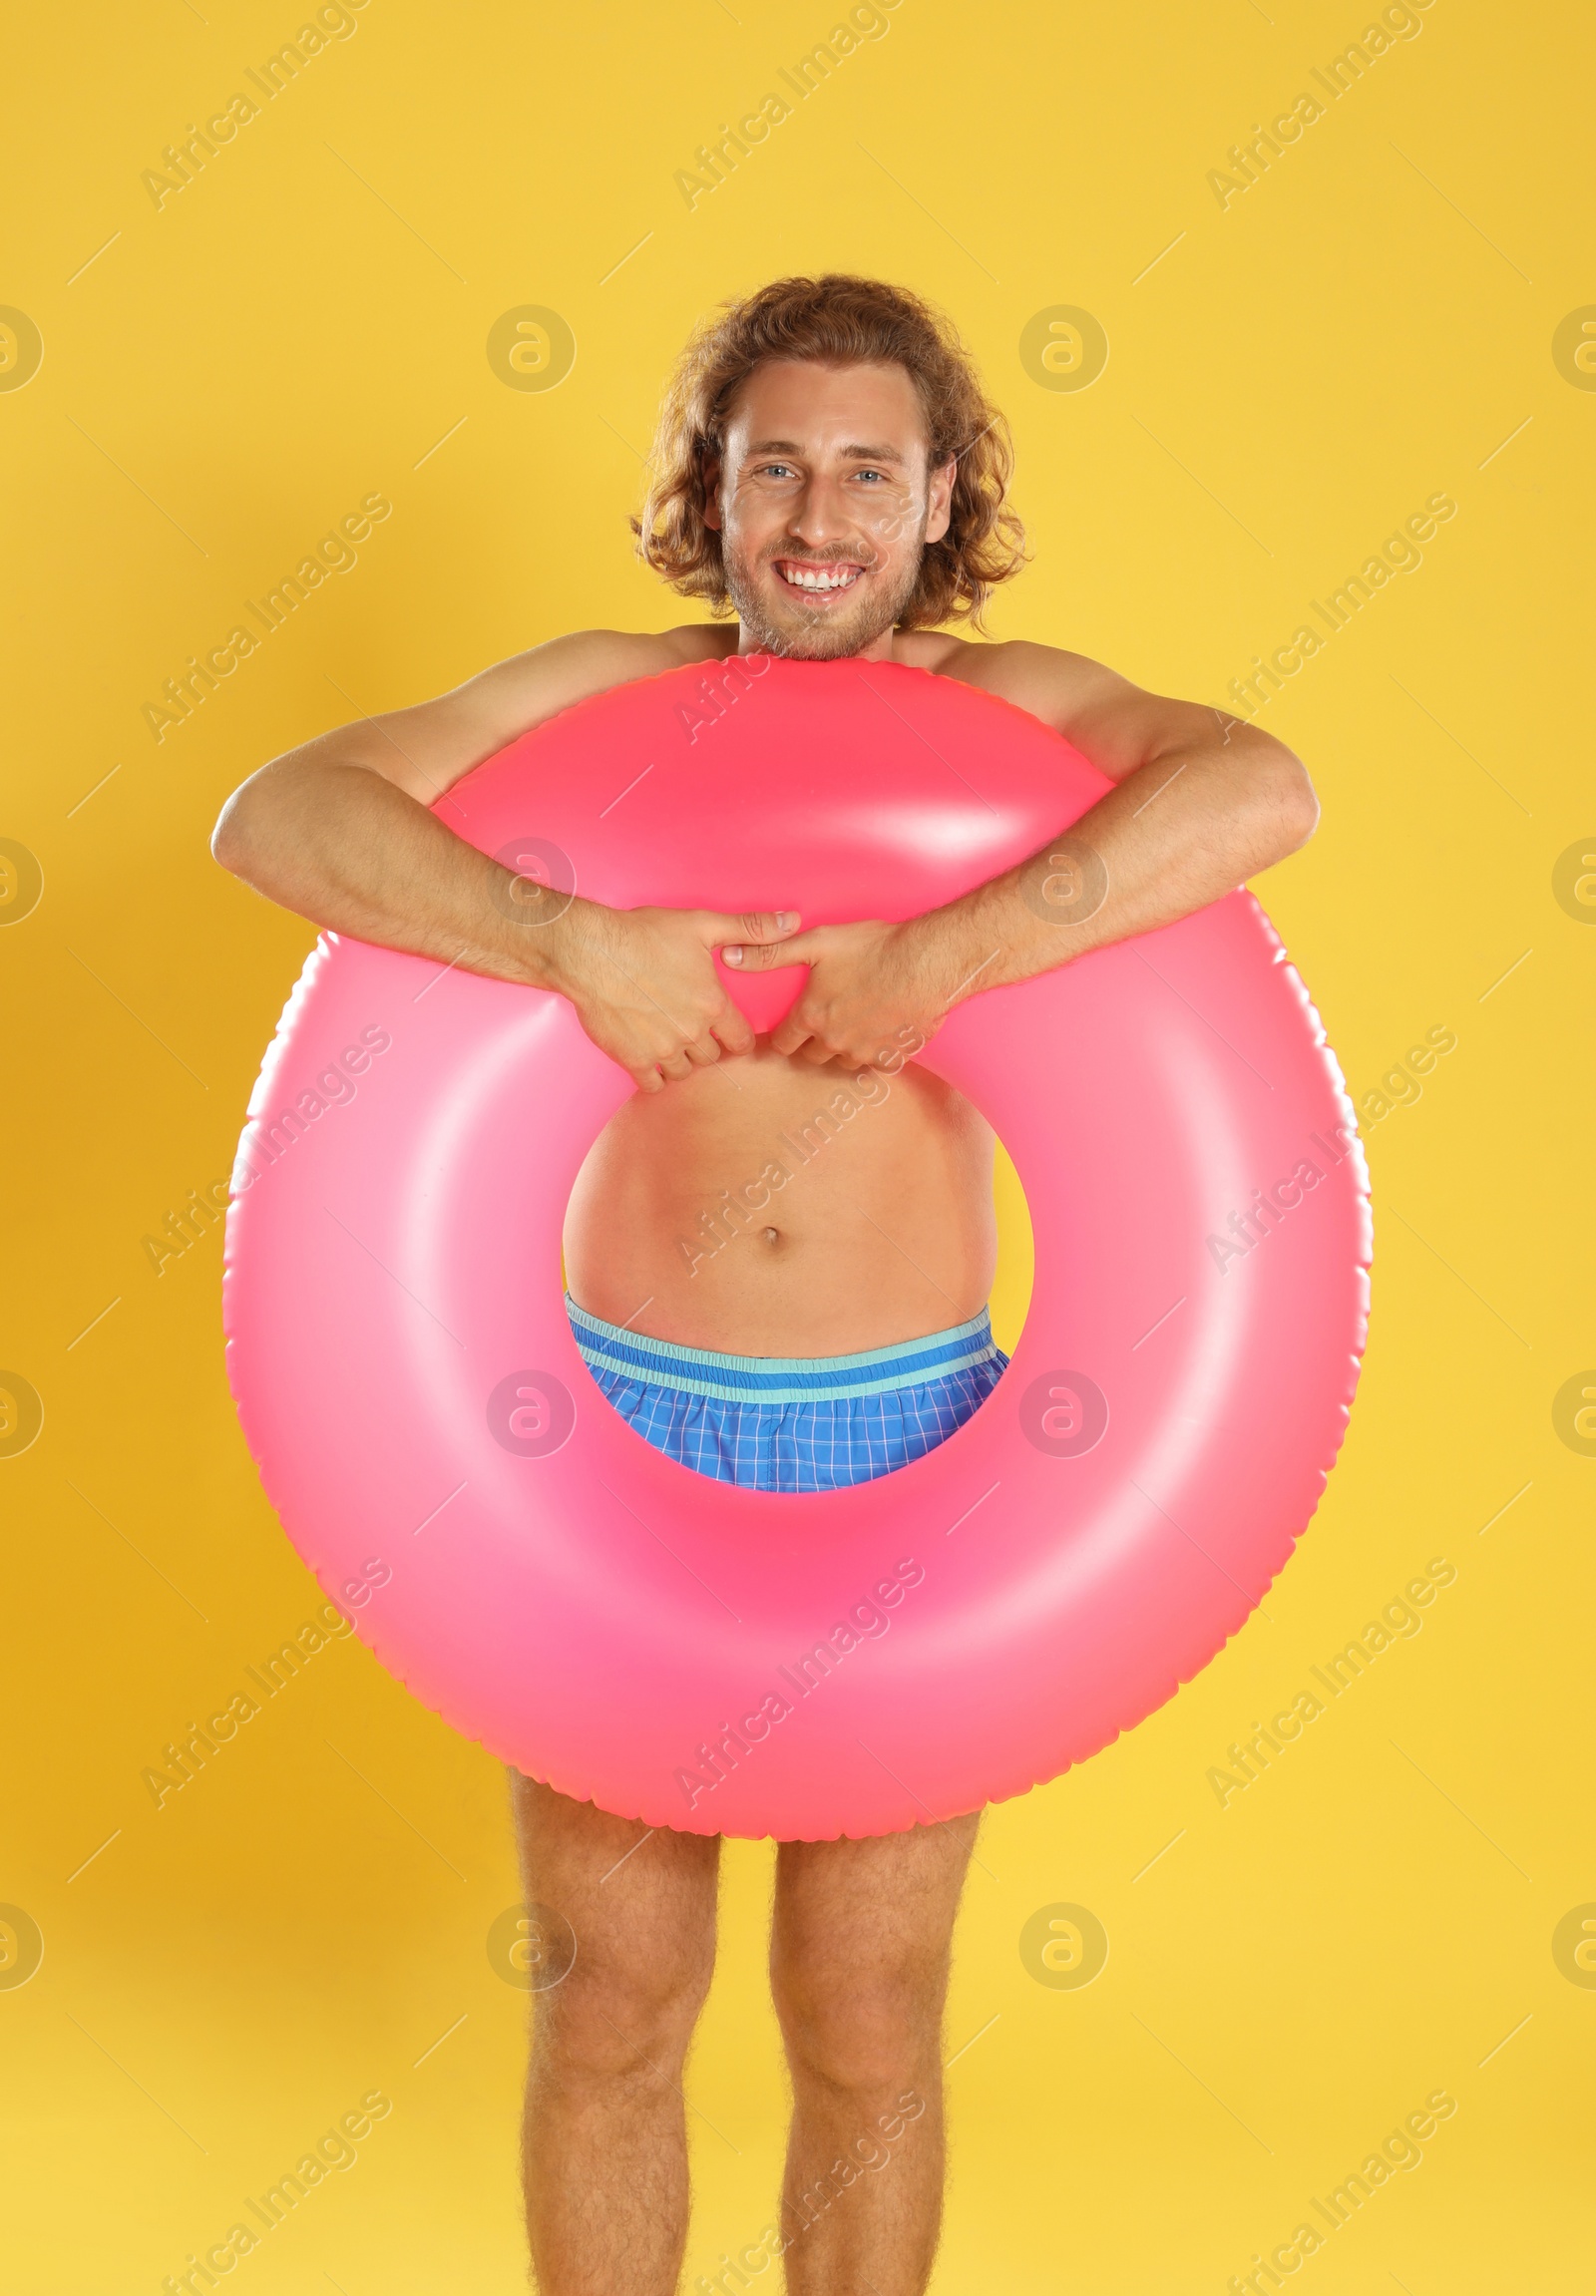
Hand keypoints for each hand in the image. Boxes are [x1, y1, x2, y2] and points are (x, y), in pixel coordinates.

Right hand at [547, 903, 801, 1090]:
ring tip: (671, 1041)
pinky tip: (649, 1058)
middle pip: (712, 1057)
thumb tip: (793, 921)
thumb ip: (750, 929)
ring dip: (681, 1061)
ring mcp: (661, 1048)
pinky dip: (654, 1077)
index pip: (742, 1040)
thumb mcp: (701, 924)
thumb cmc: (643, 934)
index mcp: (713, 1004)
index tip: (728, 1032)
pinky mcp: (632, 1058)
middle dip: (707, 1046)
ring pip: (684, 1071)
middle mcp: (691, 1032)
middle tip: (693, 1030)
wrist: (590, 951)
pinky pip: (653, 1084)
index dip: (737, 1037)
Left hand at [726, 916, 953, 1067]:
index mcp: (811, 1017)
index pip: (783, 1044)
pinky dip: (874, 1053)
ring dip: (843, 1048)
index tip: (786, 1032)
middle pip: (811, 1056)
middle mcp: (833, 1041)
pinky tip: (880, 1032)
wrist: (928, 962)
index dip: (782, 1037)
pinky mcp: (892, 1056)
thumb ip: (771, 953)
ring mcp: (864, 1052)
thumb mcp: (817, 942)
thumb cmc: (873, 948)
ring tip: (852, 1024)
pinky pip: (875, 1064)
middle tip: (822, 1023)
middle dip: (812, 1042)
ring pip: (843, 1061)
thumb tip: (728, 957)